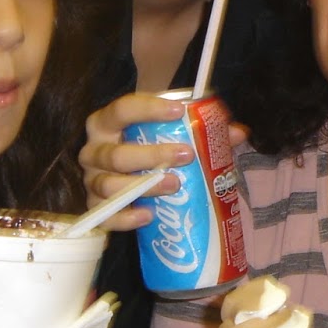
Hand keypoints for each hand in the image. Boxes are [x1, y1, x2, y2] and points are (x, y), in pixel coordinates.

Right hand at [79, 92, 188, 229]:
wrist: (124, 182)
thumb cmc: (145, 151)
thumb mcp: (166, 136)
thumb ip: (200, 133)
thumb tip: (236, 134)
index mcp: (106, 124)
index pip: (121, 110)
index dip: (148, 110)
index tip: (179, 112)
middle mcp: (93, 151)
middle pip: (116, 154)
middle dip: (152, 155)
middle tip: (186, 155)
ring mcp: (91, 181)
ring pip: (110, 185)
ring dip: (144, 186)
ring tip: (174, 184)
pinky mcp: (94, 209)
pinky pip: (105, 216)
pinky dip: (126, 217)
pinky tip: (148, 215)